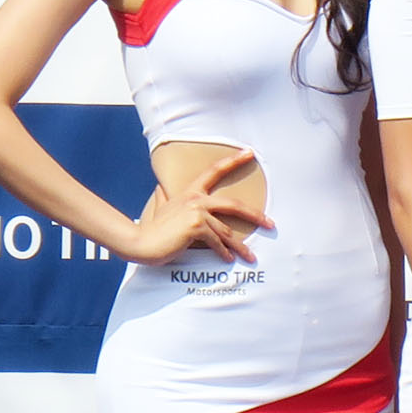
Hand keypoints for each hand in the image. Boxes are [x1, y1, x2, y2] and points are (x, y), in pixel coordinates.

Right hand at [119, 149, 267, 264]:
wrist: (141, 242)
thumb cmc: (153, 229)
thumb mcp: (161, 208)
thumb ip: (165, 197)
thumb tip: (161, 187)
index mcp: (191, 192)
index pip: (214, 171)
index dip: (233, 161)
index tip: (249, 153)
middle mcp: (196, 199)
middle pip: (234, 204)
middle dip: (255, 215)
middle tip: (271, 224)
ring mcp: (197, 212)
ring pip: (226, 231)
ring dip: (238, 247)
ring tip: (249, 257)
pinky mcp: (196, 227)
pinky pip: (217, 241)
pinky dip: (223, 252)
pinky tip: (228, 259)